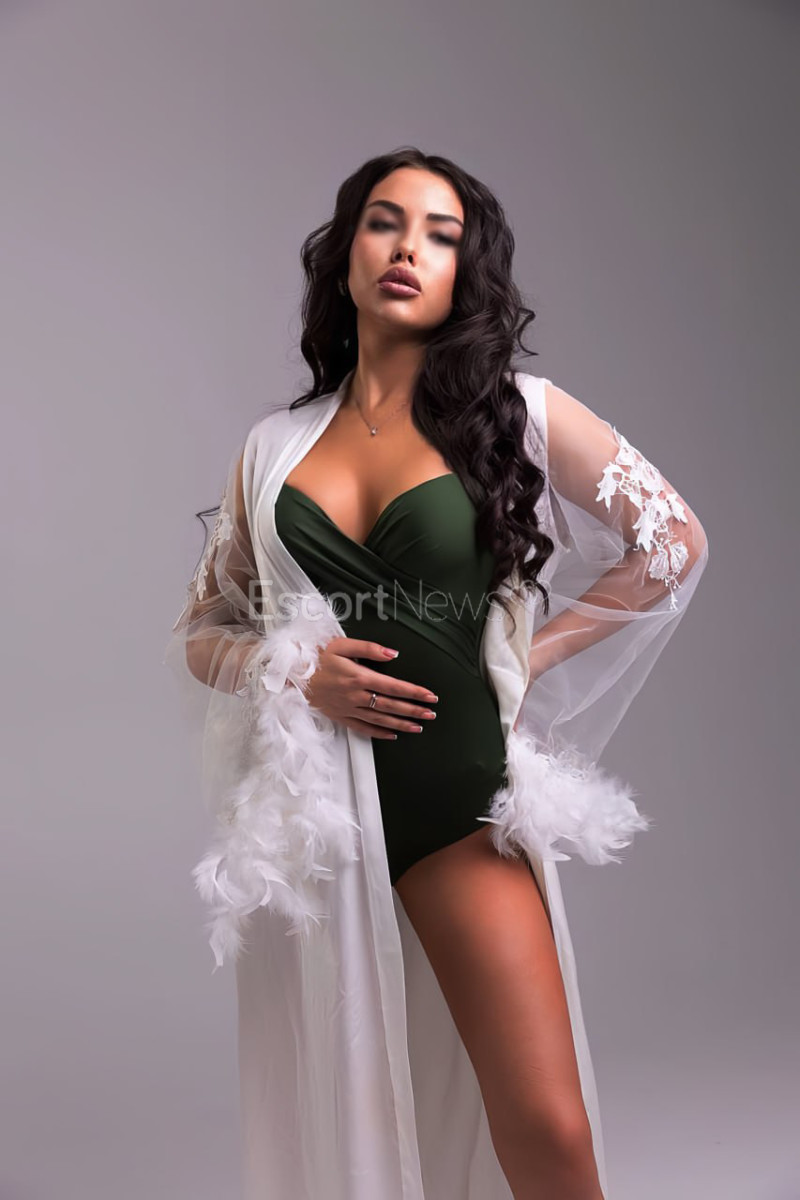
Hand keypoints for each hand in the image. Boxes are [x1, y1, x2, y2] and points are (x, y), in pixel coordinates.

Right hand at [305, 636, 438, 739]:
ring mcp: (348, 709)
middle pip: (391, 706)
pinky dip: (379, 733)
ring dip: (401, 724)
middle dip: (413, 710)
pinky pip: (363, 728)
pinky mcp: (340, 716)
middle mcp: (356, 696)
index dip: (414, 692)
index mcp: (358, 677)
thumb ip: (369, 648)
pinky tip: (392, 735)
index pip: (394, 686)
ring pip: (380, 720)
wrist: (291, 674)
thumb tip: (393, 654)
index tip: (429, 695)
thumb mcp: (341, 644)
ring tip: (418, 726)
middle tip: (431, 713)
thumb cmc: (316, 657)